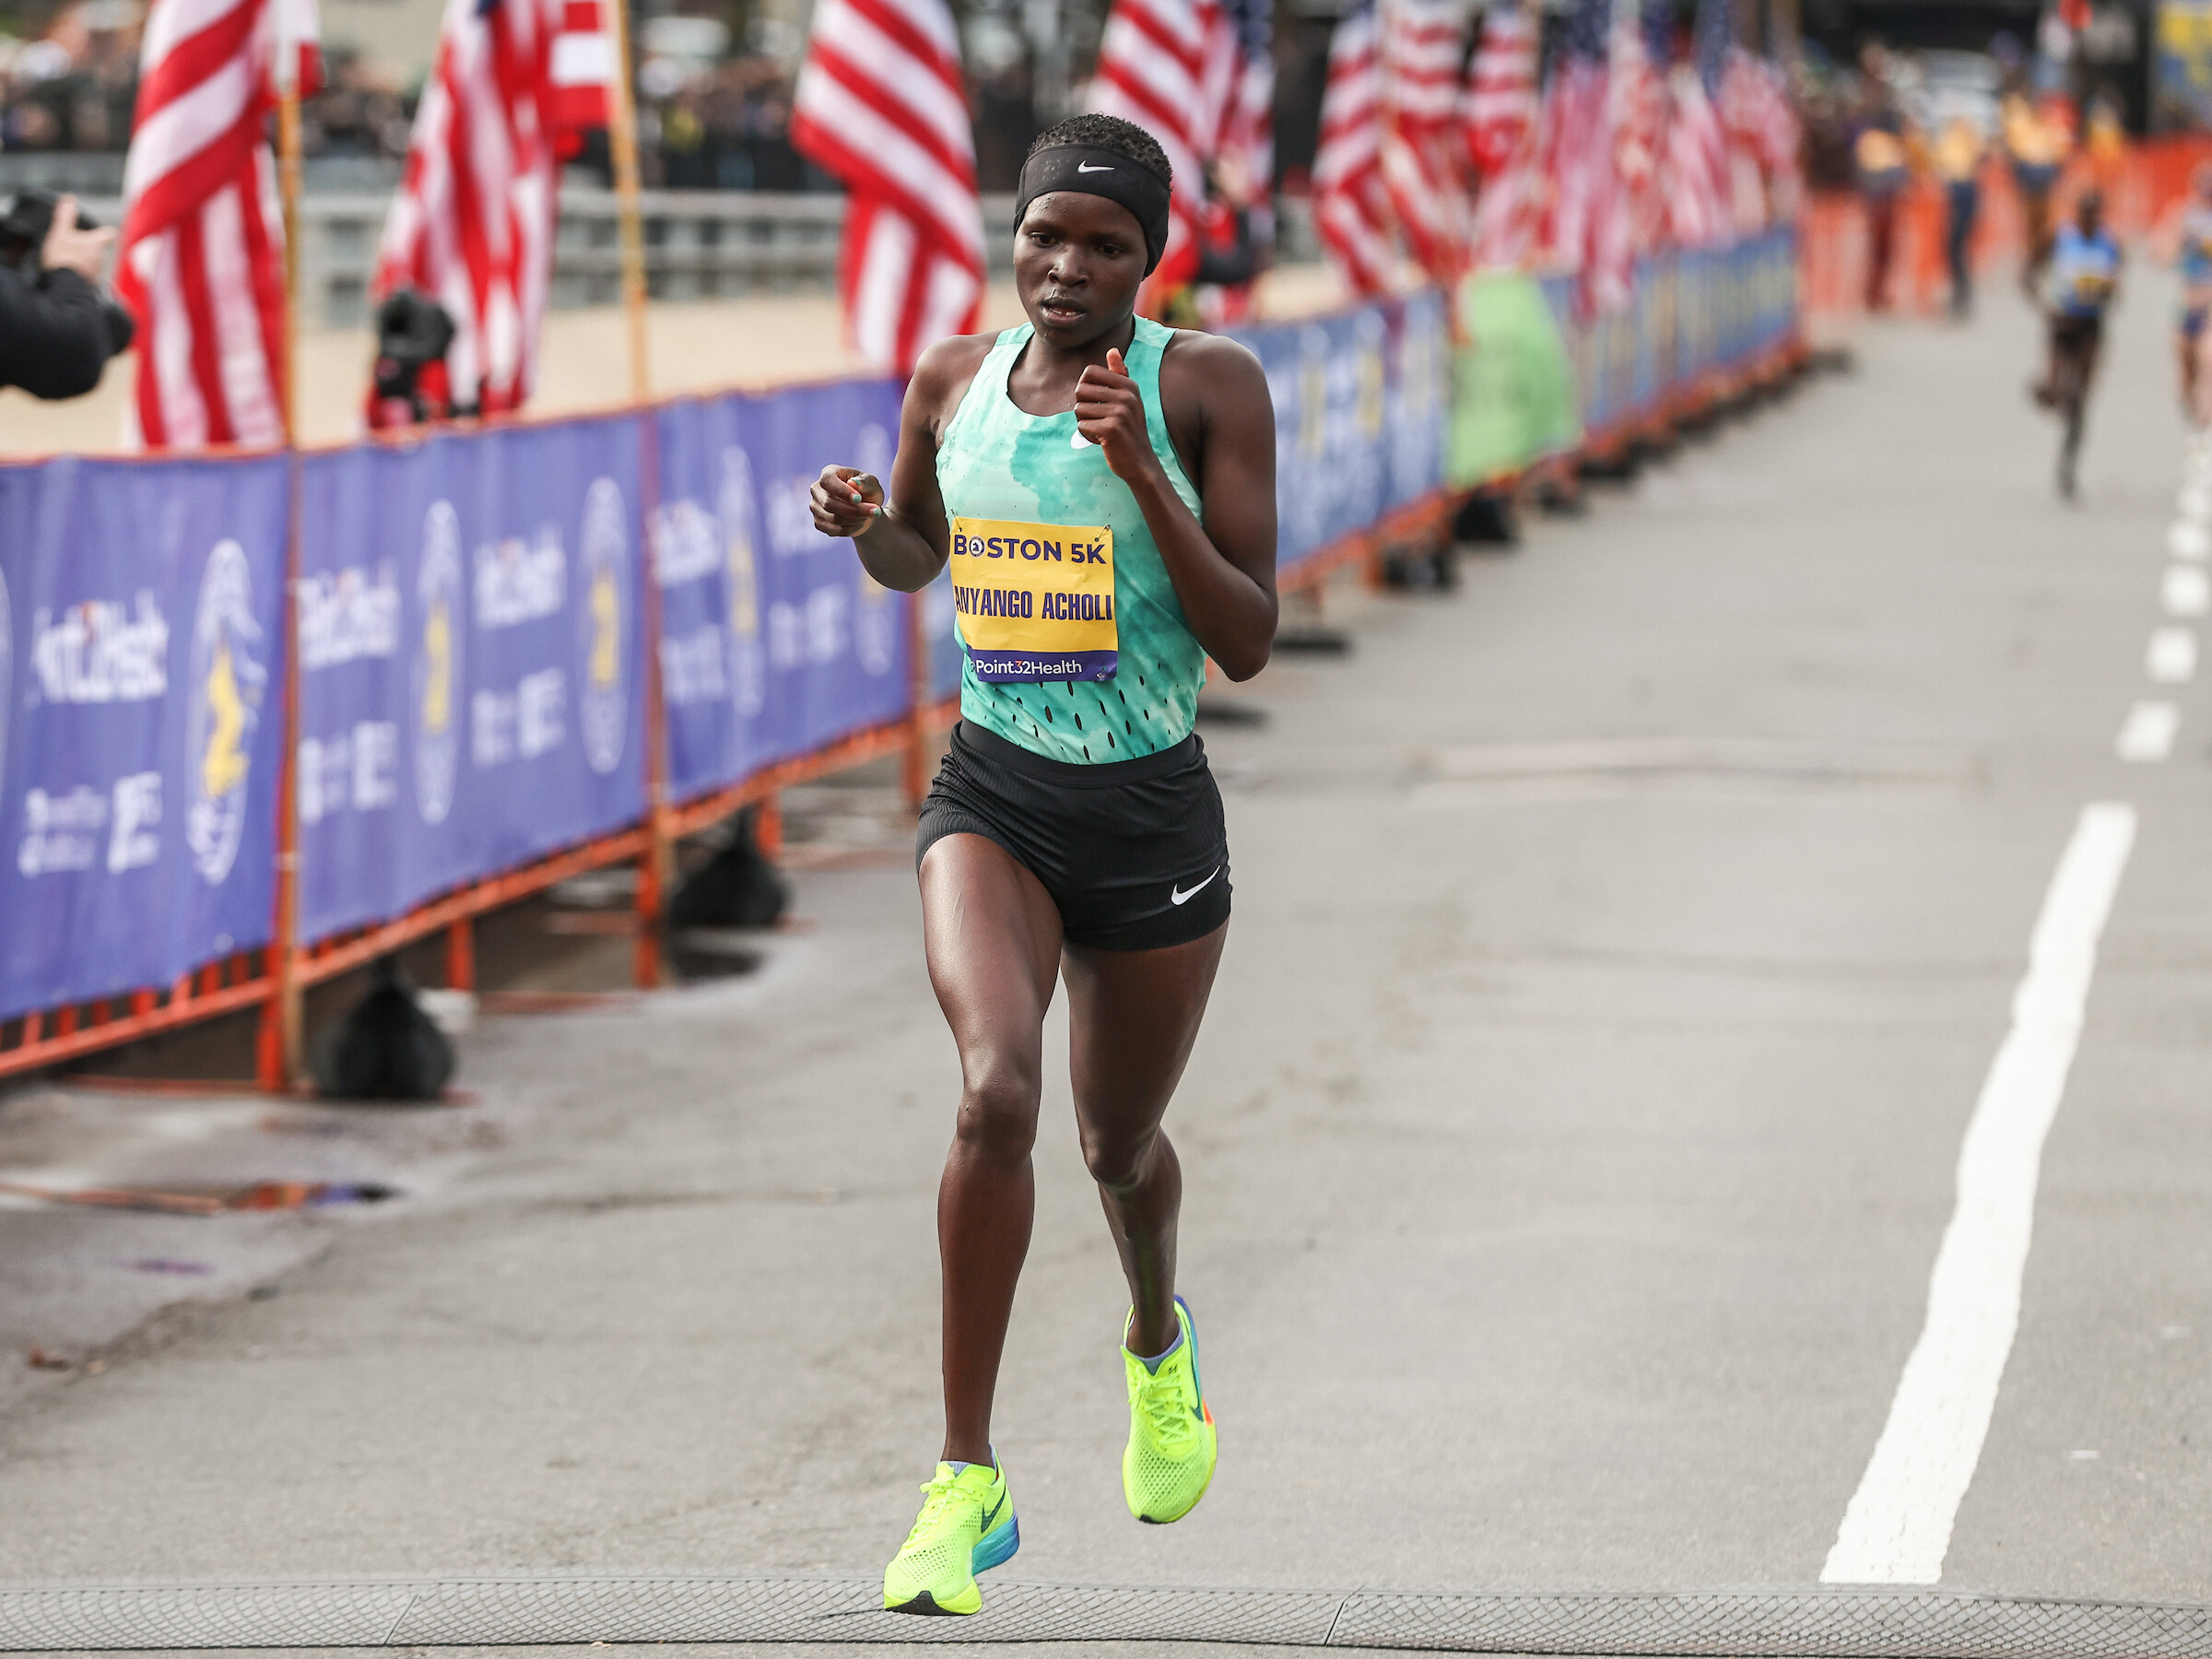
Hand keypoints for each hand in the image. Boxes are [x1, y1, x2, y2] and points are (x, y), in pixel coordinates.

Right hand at [40, 196, 112, 282]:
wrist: (64, 285)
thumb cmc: (63, 256)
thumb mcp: (60, 232)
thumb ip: (65, 216)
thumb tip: (70, 198)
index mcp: (96, 242)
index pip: (108, 233)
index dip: (105, 231)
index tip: (102, 230)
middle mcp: (101, 257)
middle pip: (99, 248)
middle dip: (90, 246)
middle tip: (75, 244)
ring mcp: (97, 272)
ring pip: (94, 261)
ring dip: (85, 260)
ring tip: (70, 259)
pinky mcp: (90, 284)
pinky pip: (87, 275)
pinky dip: (81, 272)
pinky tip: (70, 272)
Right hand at [809, 464, 882, 538]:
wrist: (866, 510)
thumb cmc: (868, 492)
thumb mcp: (872, 484)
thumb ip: (866, 482)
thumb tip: (853, 483)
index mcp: (828, 473)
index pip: (828, 480)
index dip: (842, 491)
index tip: (859, 499)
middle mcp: (817, 489)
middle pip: (829, 503)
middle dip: (854, 510)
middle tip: (875, 511)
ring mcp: (815, 507)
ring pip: (832, 518)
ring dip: (855, 520)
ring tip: (869, 516)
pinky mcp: (819, 523)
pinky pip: (833, 530)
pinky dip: (850, 529)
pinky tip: (860, 523)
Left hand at [1075, 348, 1157, 484]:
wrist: (1140, 462)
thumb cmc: (1130, 429)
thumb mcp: (1129, 399)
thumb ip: (1119, 374)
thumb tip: (1112, 350)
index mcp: (1128, 386)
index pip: (1089, 372)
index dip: (1085, 387)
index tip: (1095, 401)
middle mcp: (1126, 396)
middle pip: (1080, 391)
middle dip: (1083, 407)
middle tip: (1097, 419)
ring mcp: (1119, 413)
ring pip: (1079, 410)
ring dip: (1085, 423)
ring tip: (1101, 430)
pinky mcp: (1111, 430)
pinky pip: (1081, 426)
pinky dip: (1087, 436)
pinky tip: (1102, 440)